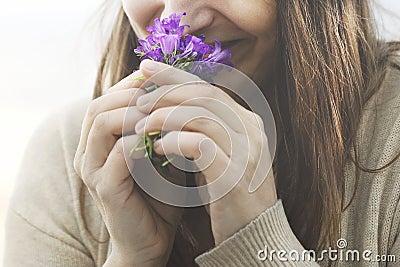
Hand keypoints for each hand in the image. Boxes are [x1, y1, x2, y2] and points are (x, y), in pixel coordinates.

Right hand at [73, 71, 183, 266]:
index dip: (134, 84)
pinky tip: (163, 141)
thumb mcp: (162, 154)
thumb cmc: (160, 196)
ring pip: (102, 121)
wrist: (153, 240)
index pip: (108, 98)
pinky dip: (140, 141)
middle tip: (164, 92)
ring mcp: (93, 170)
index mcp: (100, 141)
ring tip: (163, 114)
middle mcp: (89, 152)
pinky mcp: (105, 188)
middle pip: (100, 104)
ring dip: (135, 112)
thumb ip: (162, 127)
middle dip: (133, 93)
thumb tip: (178, 91)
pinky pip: (118, 153)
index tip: (163, 78)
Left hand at [136, 60, 277, 244]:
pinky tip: (156, 147)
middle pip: (204, 94)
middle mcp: (251, 130)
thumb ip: (202, 130)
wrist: (252, 235)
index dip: (176, 76)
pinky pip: (199, 145)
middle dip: (167, 89)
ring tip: (141, 122)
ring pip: (201, 115)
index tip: (146, 69)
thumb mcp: (219, 156)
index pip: (208, 88)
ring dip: (165, 116)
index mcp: (247, 122)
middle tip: (138, 93)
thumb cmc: (229, 195)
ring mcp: (246, 151)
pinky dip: (173, 142)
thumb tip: (168, 109)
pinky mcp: (233, 174)